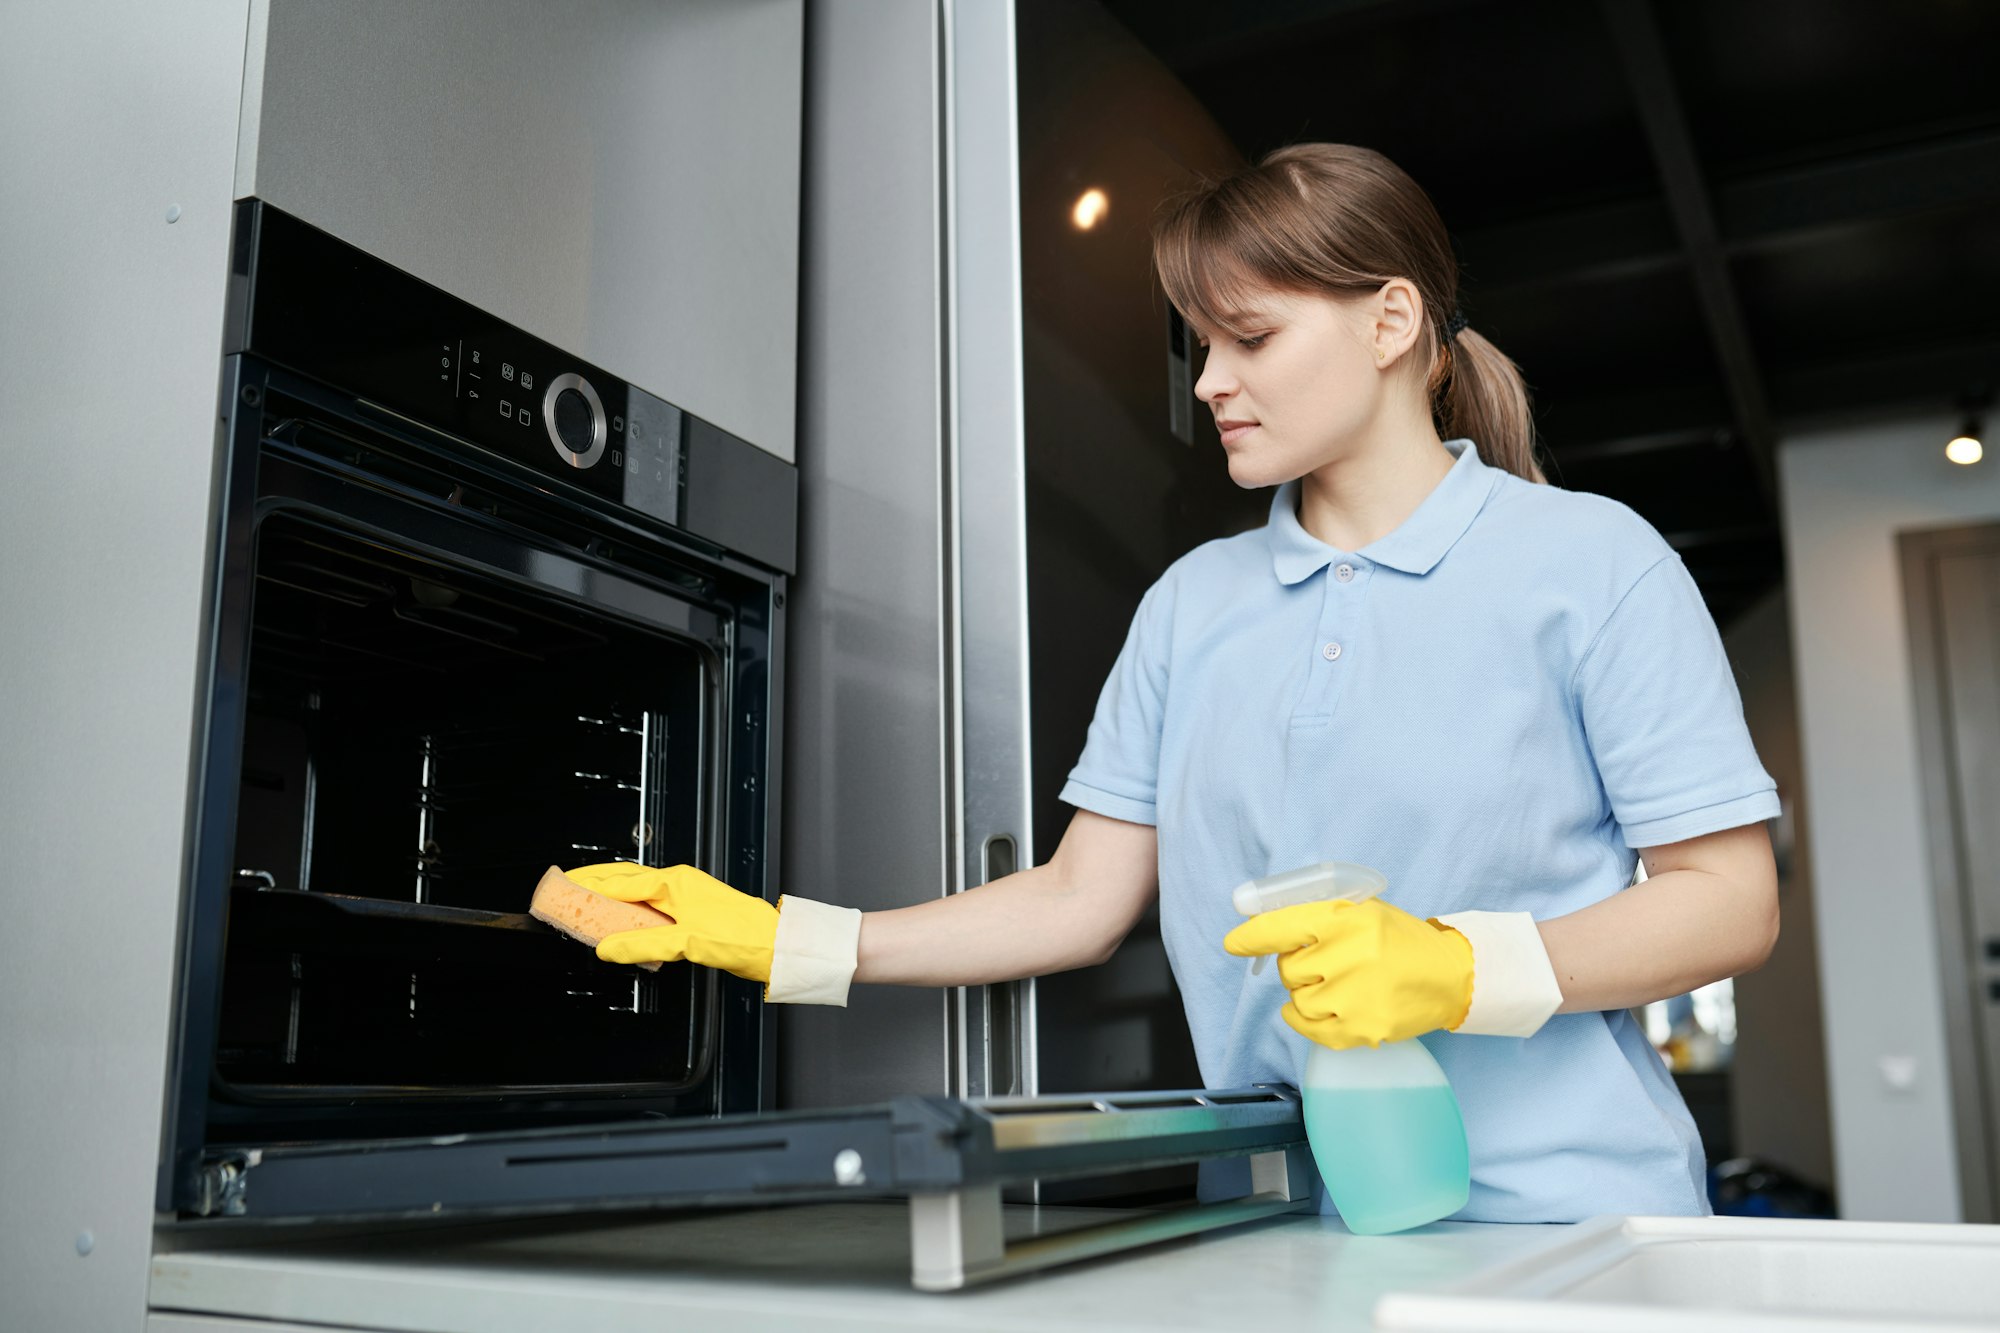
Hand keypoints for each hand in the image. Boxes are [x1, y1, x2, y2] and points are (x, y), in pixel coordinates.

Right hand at [568, 862, 778, 980]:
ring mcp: (687, 895)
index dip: (590, 884)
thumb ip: (642, 944)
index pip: (621, 881)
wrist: (773, 944)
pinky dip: (633, 910)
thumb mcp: (684, 942)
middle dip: (598, 883)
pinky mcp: (693, 910)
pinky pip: (654, 905)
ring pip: (641, 891)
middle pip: (629, 880)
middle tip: (570, 887)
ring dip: (615, 897)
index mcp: (674, 882)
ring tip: (591, 904)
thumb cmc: (739, 936)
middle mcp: (679, 883)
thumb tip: (606, 948)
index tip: (566, 886)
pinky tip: (627, 923)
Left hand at [1222, 897, 1473, 1049]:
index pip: (1284, 926)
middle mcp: (1350, 957)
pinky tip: (1319, 1008)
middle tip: (1328, 962)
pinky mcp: (1362, 1030)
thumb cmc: (1399, 940)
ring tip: (1338, 984)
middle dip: (1299, 966)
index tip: (1234, 943)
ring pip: (1297, 999)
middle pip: (1288, 968)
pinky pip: (1308, 1028)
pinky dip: (1303, 1019)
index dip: (1254, 936)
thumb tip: (1257, 925)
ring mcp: (1355, 997)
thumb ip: (1315, 917)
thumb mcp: (1362, 912)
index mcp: (1348, 919)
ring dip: (1307, 992)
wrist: (1450, 975)